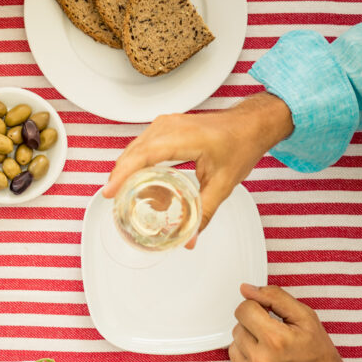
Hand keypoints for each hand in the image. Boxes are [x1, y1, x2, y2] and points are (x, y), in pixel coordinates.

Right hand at [103, 92, 292, 246]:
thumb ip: (204, 212)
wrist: (250, 124)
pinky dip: (135, 161)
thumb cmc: (240, 144)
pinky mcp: (165, 126)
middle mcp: (171, 126)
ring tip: (122, 192)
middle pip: (133, 152)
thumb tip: (190, 237)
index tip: (110, 191)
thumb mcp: (224, 184)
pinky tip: (136, 177)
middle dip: (119, 176)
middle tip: (113, 199)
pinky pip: (141, 144)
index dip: (123, 174)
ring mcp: (166, 124)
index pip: (144, 155)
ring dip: (126, 169)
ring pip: (134, 148)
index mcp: (185, 137)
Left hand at [228, 284, 361, 361]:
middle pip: (238, 328)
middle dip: (254, 328)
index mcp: (276, 340)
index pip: (243, 310)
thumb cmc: (320, 358)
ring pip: (233, 347)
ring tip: (272, 354)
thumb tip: (247, 289)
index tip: (266, 314)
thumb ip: (276, 298)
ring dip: (248, 346)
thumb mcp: (307, 320)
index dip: (256, 308)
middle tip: (276, 339)